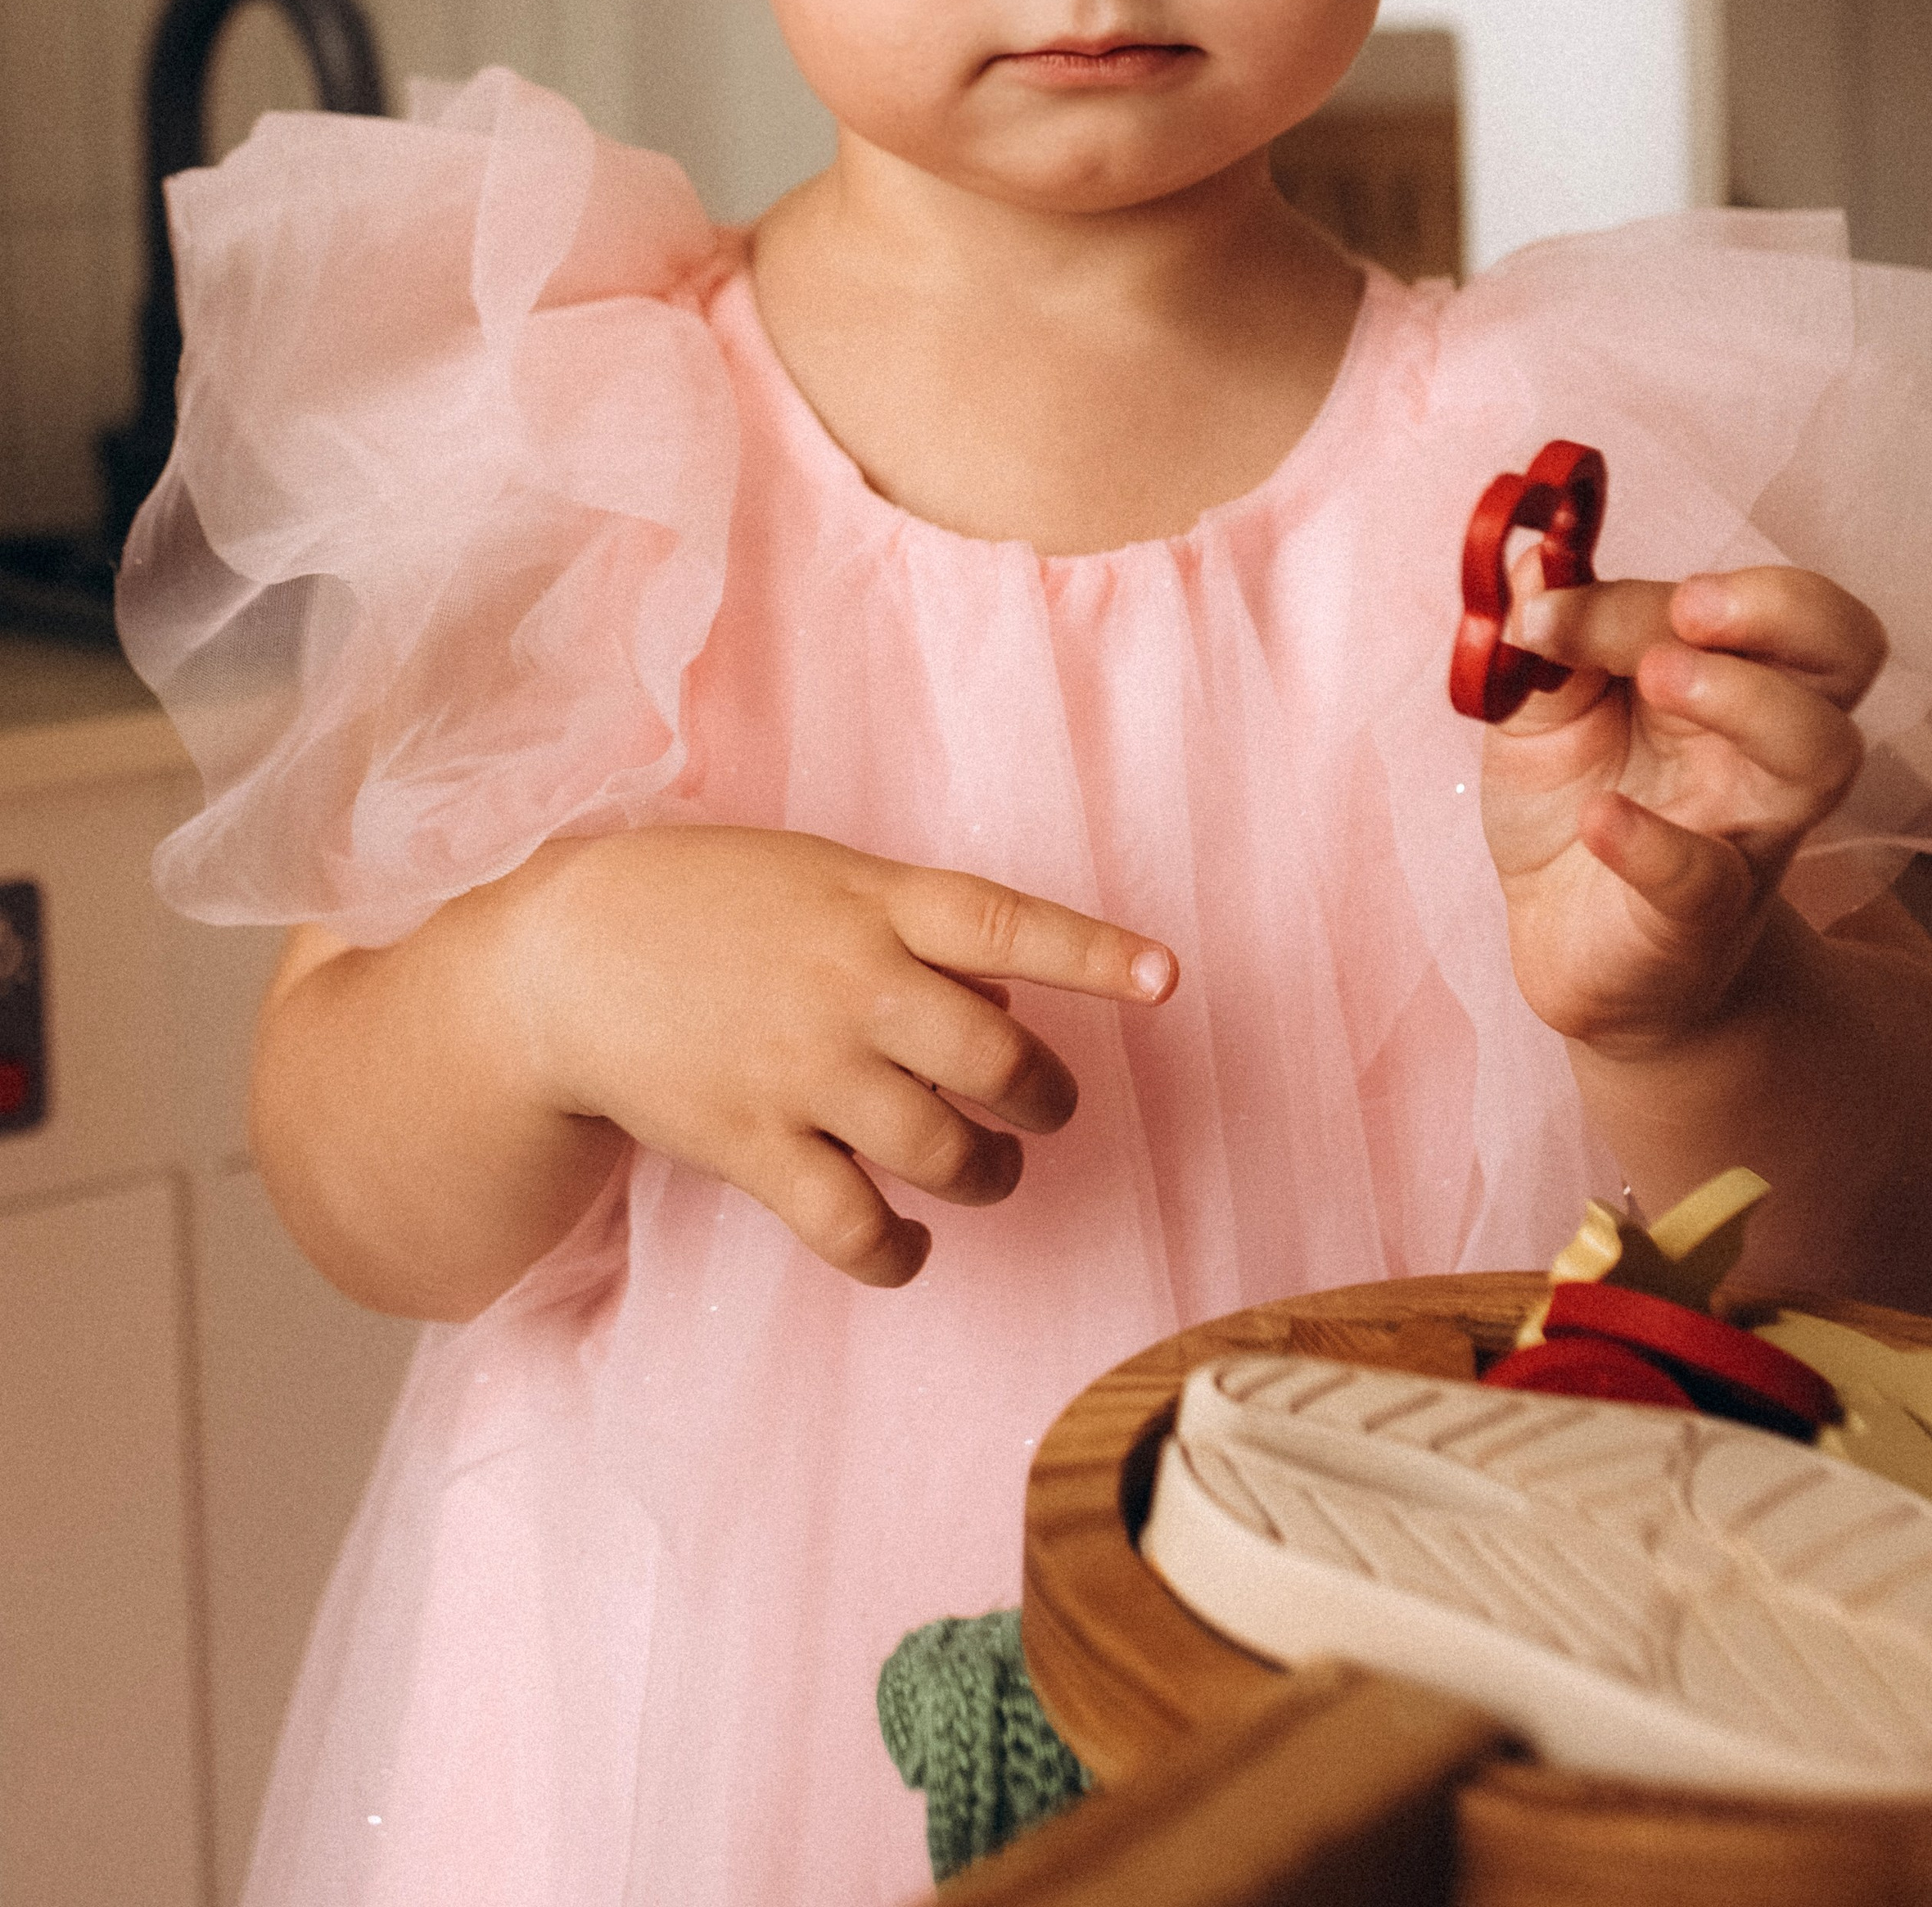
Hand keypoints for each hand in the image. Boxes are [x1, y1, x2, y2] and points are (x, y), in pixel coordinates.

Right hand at [504, 826, 1176, 1288]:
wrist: (568, 958)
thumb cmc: (710, 905)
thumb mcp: (821, 876)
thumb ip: (916, 926)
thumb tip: (1012, 996)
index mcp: (875, 901)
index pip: (1009, 924)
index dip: (1095, 955)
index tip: (1167, 980)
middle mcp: (850, 984)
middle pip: (996, 1059)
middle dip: (1045, 1097)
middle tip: (1045, 1107)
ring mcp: (802, 1070)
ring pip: (942, 1151)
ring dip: (987, 1176)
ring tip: (987, 1174)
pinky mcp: (752, 1145)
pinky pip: (852, 1226)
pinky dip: (897, 1252)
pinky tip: (907, 1243)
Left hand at [1480, 566, 1885, 1058]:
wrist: (1569, 939)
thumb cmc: (1578, 798)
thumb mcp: (1541, 702)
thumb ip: (1544, 632)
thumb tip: (1530, 558)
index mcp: (1729, 670)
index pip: (1741, 601)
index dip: (1651, 590)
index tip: (1551, 602)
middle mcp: (1763, 740)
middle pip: (1847, 647)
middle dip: (1784, 608)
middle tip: (1691, 609)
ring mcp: (1746, 826)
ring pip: (1822, 753)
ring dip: (1747, 699)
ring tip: (1659, 679)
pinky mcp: (1705, 914)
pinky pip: (1707, 878)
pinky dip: (1654, 845)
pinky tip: (1601, 818)